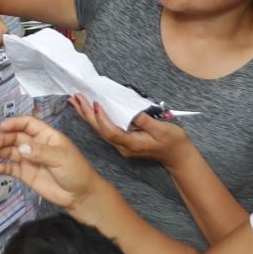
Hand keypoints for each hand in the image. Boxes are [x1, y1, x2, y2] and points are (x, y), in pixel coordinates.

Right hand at [0, 115, 101, 211]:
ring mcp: (30, 160)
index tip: (2, 126)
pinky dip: (3, 167)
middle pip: (16, 137)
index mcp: (46, 135)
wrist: (80, 196)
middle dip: (3, 138)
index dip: (15, 123)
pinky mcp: (26, 174)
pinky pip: (12, 168)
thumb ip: (41, 152)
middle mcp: (36, 145)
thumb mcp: (61, 158)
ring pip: (11, 151)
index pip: (28, 124)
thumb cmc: (76, 171)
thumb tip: (21, 148)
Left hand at [71, 95, 189, 171]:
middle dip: (87, 113)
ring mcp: (121, 145)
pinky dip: (94, 119)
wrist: (177, 156)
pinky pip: (104, 129)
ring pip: (99, 130)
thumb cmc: (173, 141)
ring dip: (87, 115)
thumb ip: (145, 121)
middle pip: (100, 130)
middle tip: (76, 97)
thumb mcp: (163, 130)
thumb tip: (131, 112)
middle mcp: (122, 146)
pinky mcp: (122, 141)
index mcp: (131, 144)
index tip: (95, 104)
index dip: (102, 118)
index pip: (111, 131)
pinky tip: (87, 111)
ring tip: (75, 101)